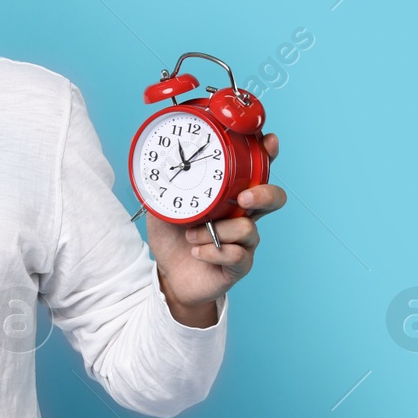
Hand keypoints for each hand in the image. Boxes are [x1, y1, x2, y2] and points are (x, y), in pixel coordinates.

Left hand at [145, 133, 284, 324]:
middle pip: (272, 198)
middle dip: (263, 194)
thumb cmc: (171, 236)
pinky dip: (212, 252)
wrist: (169, 274)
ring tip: (191, 235)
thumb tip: (145, 149)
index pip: (254, 171)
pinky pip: (236, 255)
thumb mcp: (161, 204)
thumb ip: (161, 182)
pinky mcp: (239, 265)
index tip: (269, 142)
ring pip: (247, 229)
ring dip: (216, 232)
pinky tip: (196, 251)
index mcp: (228, 196)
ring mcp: (243, 241)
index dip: (266, 155)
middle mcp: (242, 215)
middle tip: (243, 199)